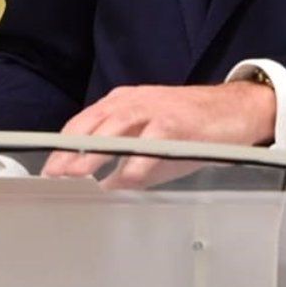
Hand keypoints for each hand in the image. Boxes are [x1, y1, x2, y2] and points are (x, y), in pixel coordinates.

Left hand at [42, 81, 276, 186]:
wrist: (236, 109)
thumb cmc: (192, 125)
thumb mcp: (153, 140)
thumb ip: (126, 161)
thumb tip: (105, 185)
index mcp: (125, 102)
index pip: (85, 121)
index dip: (65, 144)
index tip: (49, 166)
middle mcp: (136, 101)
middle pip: (95, 123)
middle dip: (71, 150)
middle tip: (54, 172)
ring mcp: (156, 110)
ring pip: (117, 128)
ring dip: (95, 152)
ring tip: (78, 172)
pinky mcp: (178, 122)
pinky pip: (152, 143)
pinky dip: (137, 161)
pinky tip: (125, 177)